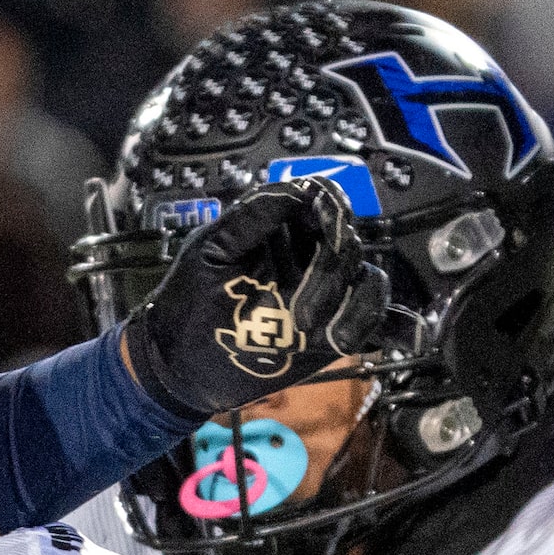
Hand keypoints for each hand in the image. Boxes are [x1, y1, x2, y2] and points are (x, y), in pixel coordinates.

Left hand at [125, 177, 388, 417]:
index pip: (323, 200)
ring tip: (314, 329)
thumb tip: (295, 191)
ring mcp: (323, 292)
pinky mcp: (333, 328)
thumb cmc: (185, 300)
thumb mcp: (208, 252)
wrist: (177, 363)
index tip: (325, 228)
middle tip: (299, 307)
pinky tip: (360, 339)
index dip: (331, 210)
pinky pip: (372, 317)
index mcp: (278, 226)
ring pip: (367, 279)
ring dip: (349, 300)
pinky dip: (376, 323)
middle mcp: (306, 254)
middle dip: (331, 268)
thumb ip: (249, 219)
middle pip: (347, 242)